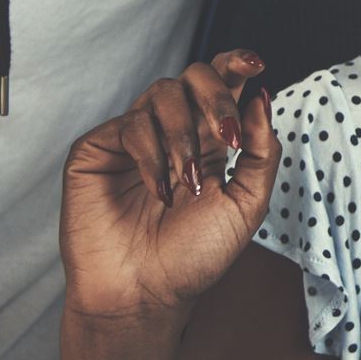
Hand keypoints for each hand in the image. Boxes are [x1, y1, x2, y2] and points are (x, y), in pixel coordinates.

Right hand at [59, 52, 279, 325]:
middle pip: (193, 76)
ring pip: (162, 95)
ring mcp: (133, 138)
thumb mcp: (246, 205)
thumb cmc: (192, 257)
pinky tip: (159, 191)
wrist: (145, 295)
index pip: (221, 84)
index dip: (236, 64)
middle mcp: (172, 132)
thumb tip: (261, 97)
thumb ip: (262, 153)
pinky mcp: (98, 149)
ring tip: (189, 182)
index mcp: (210, 140)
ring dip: (184, 137)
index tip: (255, 64)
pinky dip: (151, 156)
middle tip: (226, 138)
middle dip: (215, 99)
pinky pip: (130, 125)